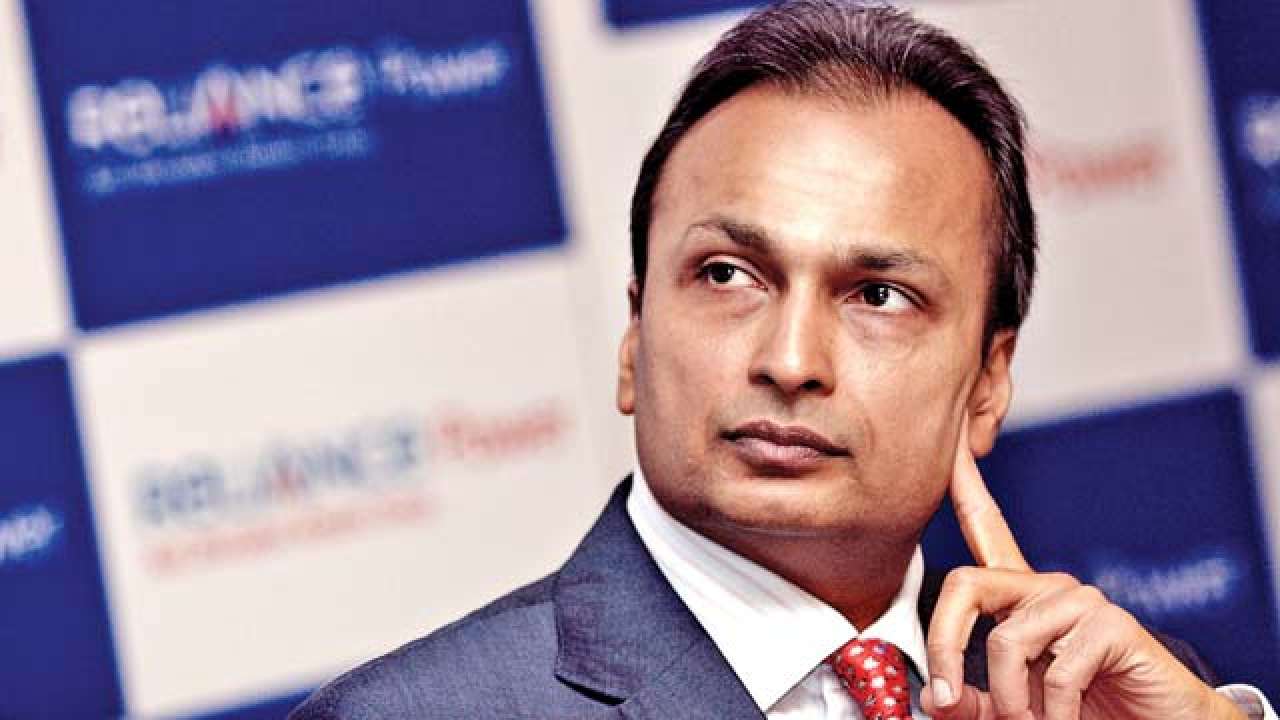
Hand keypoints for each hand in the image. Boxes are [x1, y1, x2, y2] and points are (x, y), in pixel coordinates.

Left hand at [920, 418, 1243, 719]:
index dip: (965, 486)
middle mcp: (1048, 588)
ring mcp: (1082, 601)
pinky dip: (1052, 711)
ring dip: (1009, 701)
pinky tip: (1065, 719)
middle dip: (944, 646)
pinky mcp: (1112, 624)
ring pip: (1007, 641)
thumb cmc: (1089, 713)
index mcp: (1021, 599)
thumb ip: (969, 700)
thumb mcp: (1012, 707)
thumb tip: (937, 699)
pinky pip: (1057, 670)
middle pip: (967, 584)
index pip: (985, 529)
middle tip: (946, 699)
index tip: (953, 448)